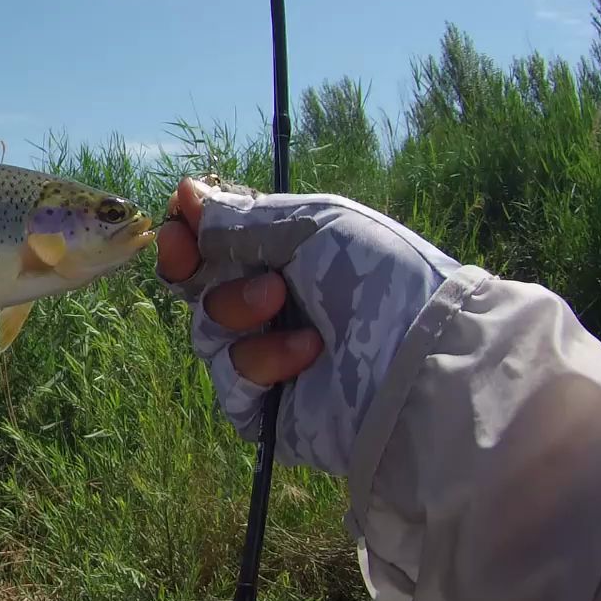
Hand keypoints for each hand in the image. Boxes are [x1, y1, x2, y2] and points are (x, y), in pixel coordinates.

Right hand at [157, 177, 460, 474]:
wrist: (421, 358)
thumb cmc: (377, 278)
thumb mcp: (312, 226)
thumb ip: (242, 218)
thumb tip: (186, 192)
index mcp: (283, 258)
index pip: (213, 246)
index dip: (187, 236)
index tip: (179, 223)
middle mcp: (269, 306)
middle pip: (196, 288)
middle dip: (188, 269)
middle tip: (190, 257)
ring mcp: (265, 357)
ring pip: (206, 333)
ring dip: (236, 310)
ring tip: (281, 304)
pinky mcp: (266, 408)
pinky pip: (229, 383)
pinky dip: (261, 362)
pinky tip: (306, 353)